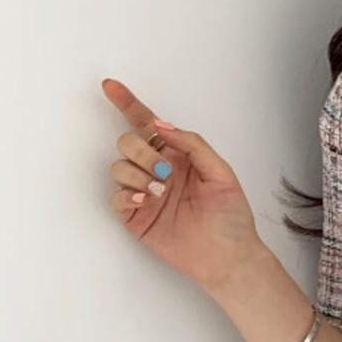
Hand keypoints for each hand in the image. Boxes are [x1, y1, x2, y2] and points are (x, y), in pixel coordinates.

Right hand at [101, 78, 262, 291]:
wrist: (227, 256)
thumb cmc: (230, 216)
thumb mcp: (222, 173)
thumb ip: (193, 145)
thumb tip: (162, 126)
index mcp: (177, 155)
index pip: (147, 124)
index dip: (128, 104)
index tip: (110, 86)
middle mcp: (156, 170)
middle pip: (127, 142)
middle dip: (140, 151)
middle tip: (164, 172)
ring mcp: (142, 192)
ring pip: (117, 167)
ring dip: (136, 174)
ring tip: (159, 192)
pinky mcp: (133, 216)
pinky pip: (113, 196)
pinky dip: (124, 193)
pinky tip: (143, 200)